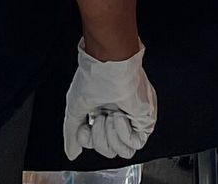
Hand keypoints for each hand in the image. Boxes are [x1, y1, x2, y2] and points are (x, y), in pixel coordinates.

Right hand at [63, 44, 156, 164]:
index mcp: (103, 112)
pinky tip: (120, 115)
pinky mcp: (145, 120)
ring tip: (110, 115)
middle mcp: (118, 117)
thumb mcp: (76, 108)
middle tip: (99, 117)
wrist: (110, 65)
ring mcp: (133, 119)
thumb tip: (72, 153)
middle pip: (109, 151)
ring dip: (111, 135)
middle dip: (100, 138)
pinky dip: (123, 132)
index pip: (96, 143)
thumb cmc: (93, 78)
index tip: (85, 127)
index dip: (88, 140)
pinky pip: (134, 144)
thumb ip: (72, 132)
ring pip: (122, 151)